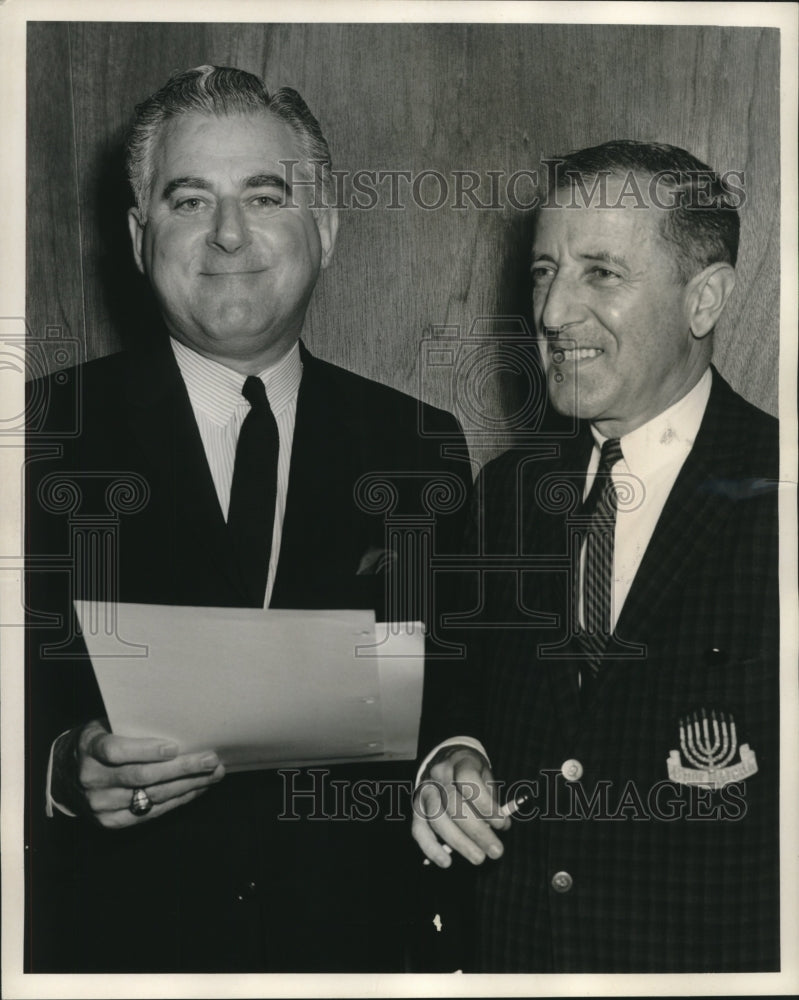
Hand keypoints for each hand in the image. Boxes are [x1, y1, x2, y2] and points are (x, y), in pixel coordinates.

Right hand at [54, 719, 225, 827]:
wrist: (67, 774)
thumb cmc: (98, 741)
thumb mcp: (106, 725)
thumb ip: (132, 726)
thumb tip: (180, 722)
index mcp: (89, 748)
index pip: (116, 751)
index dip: (146, 750)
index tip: (174, 747)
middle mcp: (92, 779)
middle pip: (141, 776)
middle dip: (181, 769)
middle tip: (210, 760)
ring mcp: (101, 804)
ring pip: (151, 796)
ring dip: (188, 786)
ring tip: (214, 774)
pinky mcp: (111, 822)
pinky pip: (151, 813)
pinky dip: (177, 801)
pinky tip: (197, 789)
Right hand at [411, 744, 509, 867]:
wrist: (445, 761)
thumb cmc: (471, 775)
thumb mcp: (485, 777)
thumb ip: (491, 799)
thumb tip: (501, 826)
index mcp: (460, 762)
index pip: (469, 779)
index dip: (485, 804)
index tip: (502, 824)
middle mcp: (439, 775)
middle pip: (454, 804)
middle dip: (477, 831)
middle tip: (496, 851)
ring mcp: (425, 791)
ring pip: (437, 818)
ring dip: (459, 842)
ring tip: (478, 858)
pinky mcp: (416, 808)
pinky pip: (419, 830)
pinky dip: (431, 848)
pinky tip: (446, 862)